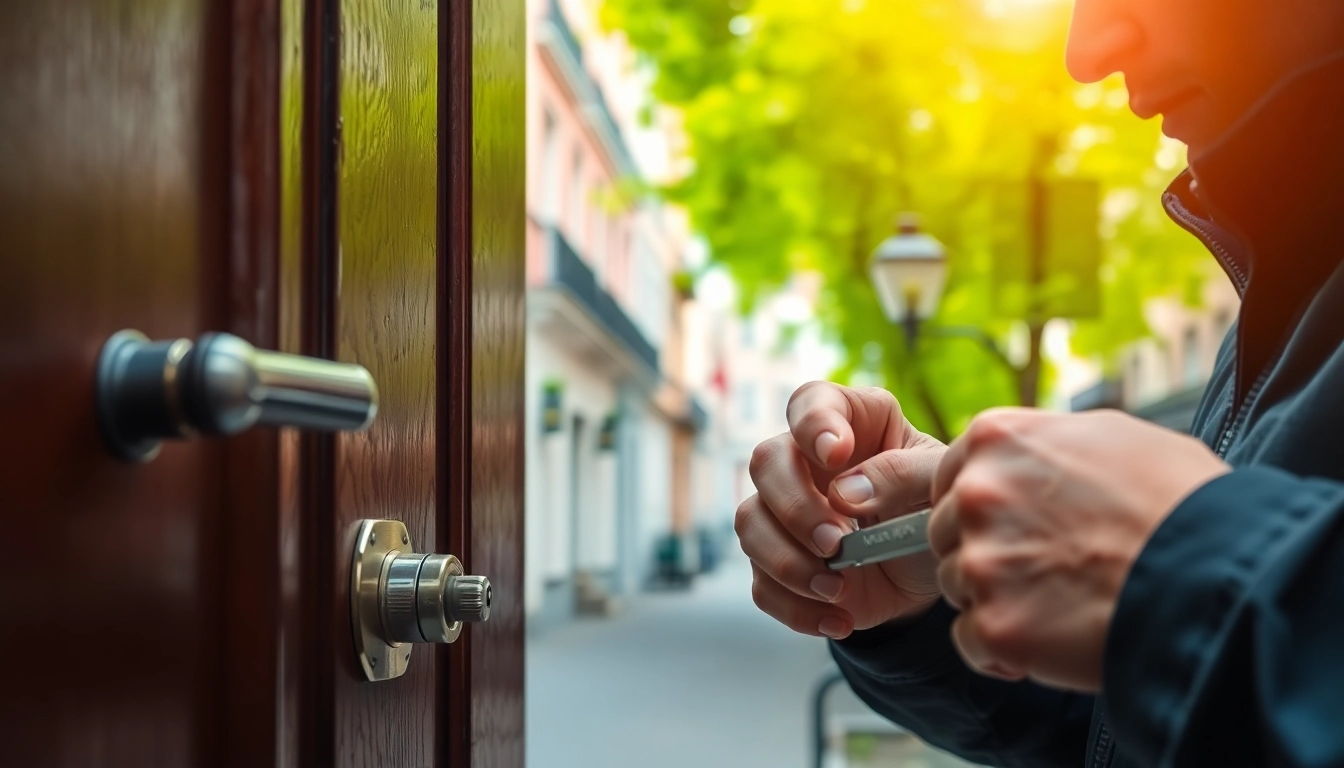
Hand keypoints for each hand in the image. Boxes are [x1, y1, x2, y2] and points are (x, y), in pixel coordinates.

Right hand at [736, 382, 946, 639]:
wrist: (930, 573)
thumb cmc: (936, 508)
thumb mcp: (940, 485)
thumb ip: (904, 474)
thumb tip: (844, 493)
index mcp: (850, 422)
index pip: (811, 402)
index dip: (813, 424)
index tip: (835, 455)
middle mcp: (805, 460)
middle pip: (766, 461)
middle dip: (795, 507)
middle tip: (835, 543)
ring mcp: (784, 512)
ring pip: (749, 523)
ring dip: (787, 561)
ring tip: (838, 588)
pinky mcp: (779, 563)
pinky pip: (763, 584)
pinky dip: (797, 607)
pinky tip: (841, 617)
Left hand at [928, 408, 1229, 690]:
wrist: (1222, 573)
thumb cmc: (1184, 503)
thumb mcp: (1115, 437)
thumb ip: (1050, 446)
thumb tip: (1032, 457)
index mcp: (999, 438)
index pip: (950, 475)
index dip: (980, 507)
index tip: (1010, 525)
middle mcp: (978, 493)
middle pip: (945, 533)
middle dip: (984, 552)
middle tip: (1045, 567)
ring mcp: (982, 560)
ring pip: (957, 587)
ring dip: (996, 600)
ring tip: (1063, 601)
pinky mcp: (995, 626)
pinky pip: (970, 642)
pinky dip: (1003, 650)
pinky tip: (1053, 639)